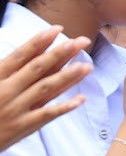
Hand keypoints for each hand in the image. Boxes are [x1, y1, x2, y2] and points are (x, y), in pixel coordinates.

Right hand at [0, 26, 93, 150]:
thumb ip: (5, 70)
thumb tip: (22, 55)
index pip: (20, 55)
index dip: (39, 42)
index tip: (57, 29)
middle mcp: (6, 90)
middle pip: (38, 68)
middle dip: (61, 53)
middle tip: (81, 41)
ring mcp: (16, 109)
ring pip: (46, 89)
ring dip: (68, 77)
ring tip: (87, 66)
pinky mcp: (23, 126)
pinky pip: (48, 114)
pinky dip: (65, 106)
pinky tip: (82, 98)